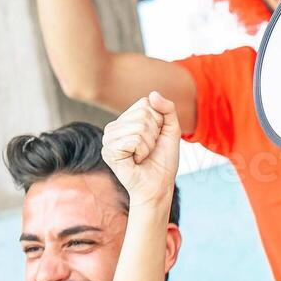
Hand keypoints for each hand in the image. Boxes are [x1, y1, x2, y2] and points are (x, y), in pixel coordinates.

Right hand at [102, 92, 179, 208]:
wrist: (159, 186)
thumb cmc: (163, 160)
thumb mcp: (172, 131)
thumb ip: (167, 110)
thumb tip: (152, 93)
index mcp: (125, 120)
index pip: (145, 104)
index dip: (159, 122)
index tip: (156, 138)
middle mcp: (114, 127)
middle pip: (143, 114)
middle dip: (155, 134)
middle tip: (150, 149)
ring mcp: (108, 138)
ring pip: (139, 127)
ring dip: (149, 144)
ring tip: (143, 155)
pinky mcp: (108, 151)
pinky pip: (134, 140)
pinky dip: (143, 151)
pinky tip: (136, 160)